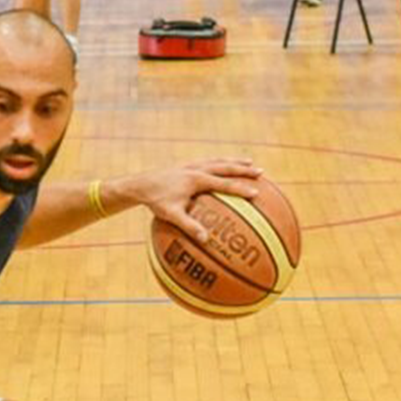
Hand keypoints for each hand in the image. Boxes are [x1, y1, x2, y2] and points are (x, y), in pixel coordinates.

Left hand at [127, 159, 264, 244]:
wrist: (140, 184)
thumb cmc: (156, 201)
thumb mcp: (171, 215)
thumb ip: (189, 226)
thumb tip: (206, 240)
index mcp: (195, 179)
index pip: (223, 184)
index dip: (240, 188)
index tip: (256, 192)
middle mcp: (196, 168)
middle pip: (225, 167)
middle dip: (243, 169)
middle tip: (261, 172)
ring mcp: (191, 164)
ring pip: (218, 160)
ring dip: (234, 161)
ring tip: (249, 162)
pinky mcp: (187, 165)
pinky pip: (209, 161)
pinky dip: (221, 162)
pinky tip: (225, 166)